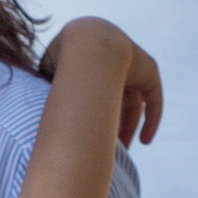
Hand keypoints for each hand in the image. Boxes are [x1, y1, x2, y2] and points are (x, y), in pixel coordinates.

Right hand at [41, 19, 162, 145]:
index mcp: (89, 56)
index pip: (94, 91)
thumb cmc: (60, 63)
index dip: (92, 114)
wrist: (85, 46)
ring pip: (134, 102)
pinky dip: (151, 119)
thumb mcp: (48, 78)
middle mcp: (112, 57)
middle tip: (107, 147)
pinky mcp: (148, 68)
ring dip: (129, 127)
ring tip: (124, 151)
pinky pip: (152, 98)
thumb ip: (49, 91)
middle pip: (114, 99)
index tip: (88, 134)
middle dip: (110, 124)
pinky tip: (145, 140)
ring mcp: (132, 61)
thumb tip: (45, 116)